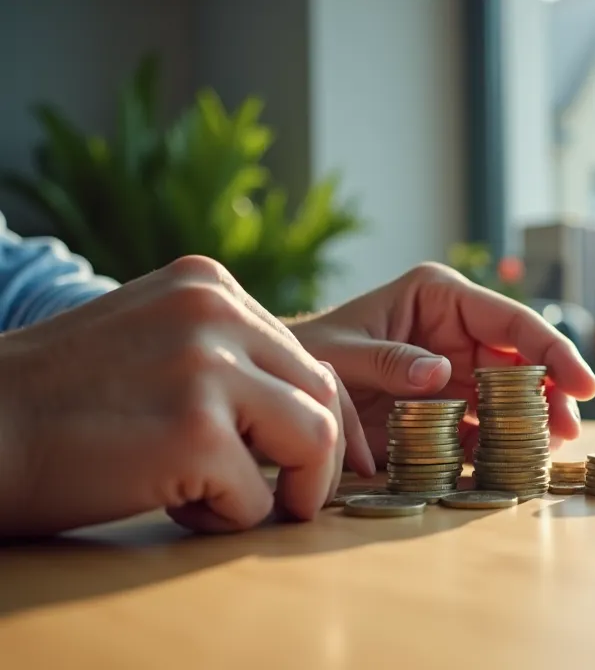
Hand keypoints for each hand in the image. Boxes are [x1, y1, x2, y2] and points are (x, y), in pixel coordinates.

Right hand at [0, 256, 371, 538]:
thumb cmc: (60, 399)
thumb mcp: (151, 337)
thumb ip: (225, 352)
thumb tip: (309, 402)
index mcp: (209, 286)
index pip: (307, 356)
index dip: (314, 418)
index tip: (304, 459)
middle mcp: (216, 314)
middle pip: (324, 394)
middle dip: (315, 458)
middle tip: (282, 495)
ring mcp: (207, 371)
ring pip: (316, 440)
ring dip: (288, 488)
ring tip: (225, 502)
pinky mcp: (195, 435)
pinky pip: (257, 499)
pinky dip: (227, 520)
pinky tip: (176, 509)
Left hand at [287, 263, 594, 464]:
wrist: (282, 390)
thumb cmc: (306, 353)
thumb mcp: (341, 353)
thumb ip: (388, 360)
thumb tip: (439, 374)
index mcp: (440, 297)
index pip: (510, 320)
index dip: (552, 351)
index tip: (583, 384)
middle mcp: (457, 331)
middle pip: (521, 361)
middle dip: (548, 395)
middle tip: (567, 431)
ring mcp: (456, 370)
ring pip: (510, 397)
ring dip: (530, 425)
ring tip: (547, 451)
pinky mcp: (448, 408)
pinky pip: (483, 428)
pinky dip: (498, 448)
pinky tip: (511, 466)